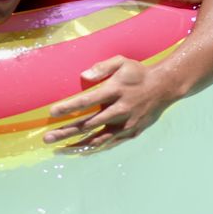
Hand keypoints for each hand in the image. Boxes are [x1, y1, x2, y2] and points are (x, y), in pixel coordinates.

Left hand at [44, 56, 180, 154]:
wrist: (165, 87)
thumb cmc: (138, 73)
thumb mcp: (122, 62)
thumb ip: (102, 67)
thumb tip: (83, 76)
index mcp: (115, 91)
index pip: (87, 101)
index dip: (69, 107)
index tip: (52, 112)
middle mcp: (120, 110)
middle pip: (88, 124)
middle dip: (66, 132)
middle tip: (47, 138)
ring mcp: (126, 124)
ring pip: (98, 139)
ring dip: (77, 145)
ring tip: (59, 150)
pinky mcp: (131, 133)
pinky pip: (109, 143)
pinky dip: (94, 148)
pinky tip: (80, 151)